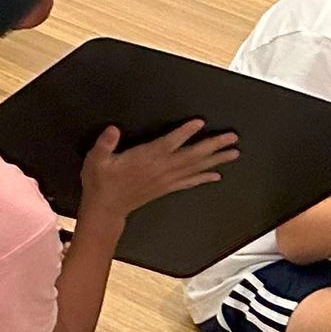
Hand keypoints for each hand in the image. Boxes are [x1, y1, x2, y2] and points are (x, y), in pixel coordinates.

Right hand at [76, 119, 238, 221]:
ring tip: (234, 153)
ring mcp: (166, 180)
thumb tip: (113, 130)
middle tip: (232, 137)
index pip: (169, 143)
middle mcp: (161, 169)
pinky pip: (190, 182)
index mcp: (146, 159)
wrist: (106, 209)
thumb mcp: (96, 160)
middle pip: (192, 155)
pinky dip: (204, 177)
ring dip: (216, 160)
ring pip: (196, 168)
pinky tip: (216, 175)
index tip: (200, 122)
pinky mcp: (166, 188)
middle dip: (213, 145)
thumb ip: (105, 143)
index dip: (185, 132)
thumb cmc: (101, 182)